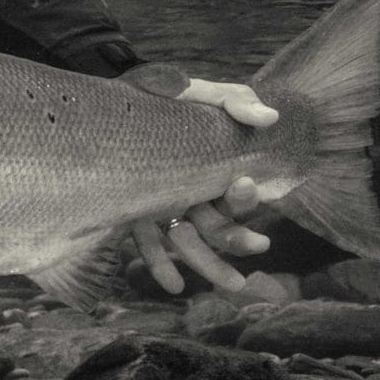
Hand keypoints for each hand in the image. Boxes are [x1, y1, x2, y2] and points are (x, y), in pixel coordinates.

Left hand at [120, 67, 278, 293]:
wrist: (111, 108)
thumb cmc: (167, 98)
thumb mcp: (202, 93)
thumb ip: (236, 102)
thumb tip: (269, 117)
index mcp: (212, 167)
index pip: (234, 190)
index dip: (243, 195)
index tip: (245, 186)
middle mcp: (191, 191)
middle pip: (219, 224)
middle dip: (238, 241)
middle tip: (258, 251)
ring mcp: (163, 204)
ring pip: (189, 240)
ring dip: (208, 263)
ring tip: (230, 286)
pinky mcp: (134, 212)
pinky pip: (149, 243)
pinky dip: (160, 264)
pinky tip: (173, 285)